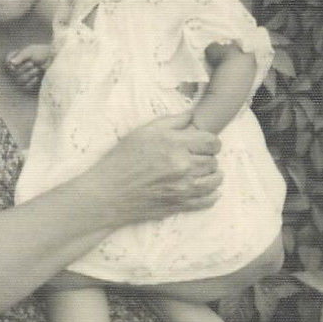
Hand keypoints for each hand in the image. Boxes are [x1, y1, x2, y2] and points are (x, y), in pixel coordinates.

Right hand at [5, 44, 52, 90]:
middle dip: (23, 68)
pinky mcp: (29, 85)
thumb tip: (11, 63)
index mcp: (15, 58)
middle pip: (13, 72)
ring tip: (37, 69)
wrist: (54, 61)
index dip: (10, 63)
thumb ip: (21, 56)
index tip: (17, 61)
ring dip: (28, 74)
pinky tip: (36, 78)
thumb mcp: (31, 51)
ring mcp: (23, 77)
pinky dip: (31, 82)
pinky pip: (25, 87)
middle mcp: (17, 68)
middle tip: (32, 64)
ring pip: (19, 80)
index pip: (7, 62)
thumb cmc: (42, 53)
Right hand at [83, 109, 221, 227]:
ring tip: (204, 172)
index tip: (205, 143)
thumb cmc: (121, 160)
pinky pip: (208, 200)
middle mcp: (182, 166)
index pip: (211, 141)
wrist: (108, 194)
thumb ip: (171, 122)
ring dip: (212, 175)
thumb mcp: (143, 132)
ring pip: (214, 180)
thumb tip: (192, 116)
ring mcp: (183, 188)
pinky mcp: (180, 205)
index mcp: (174, 144)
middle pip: (213, 160)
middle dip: (208, 157)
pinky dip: (212, 194)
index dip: (212, 141)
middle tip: (198, 158)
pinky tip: (207, 189)